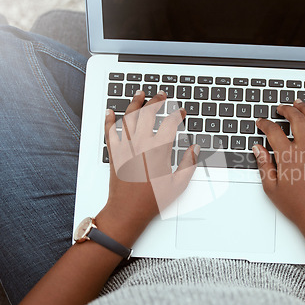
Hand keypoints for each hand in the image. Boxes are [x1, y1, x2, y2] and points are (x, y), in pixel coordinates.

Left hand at [97, 91, 198, 245]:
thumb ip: (189, 164)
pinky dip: (109, 120)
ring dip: (135, 103)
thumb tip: (195, 148)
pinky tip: (110, 111)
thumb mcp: (178, 184)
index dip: (178, 114)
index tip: (182, 112)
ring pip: (129, 118)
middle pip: (148, 114)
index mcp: (159, 150)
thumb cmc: (152, 201)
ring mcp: (126, 147)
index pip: (170, 123)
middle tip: (161, 96)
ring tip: (140, 93)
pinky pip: (110, 132)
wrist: (127, 211)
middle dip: (156, 101)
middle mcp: (141, 144)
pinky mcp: (114, 153)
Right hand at [253, 100, 304, 237]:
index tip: (261, 123)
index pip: (273, 131)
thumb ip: (264, 165)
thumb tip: (258, 149)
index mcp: (287, 156)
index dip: (265, 124)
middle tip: (281, 108)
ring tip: (299, 103)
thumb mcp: (271, 187)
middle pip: (296, 119)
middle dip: (286, 110)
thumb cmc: (296, 206)